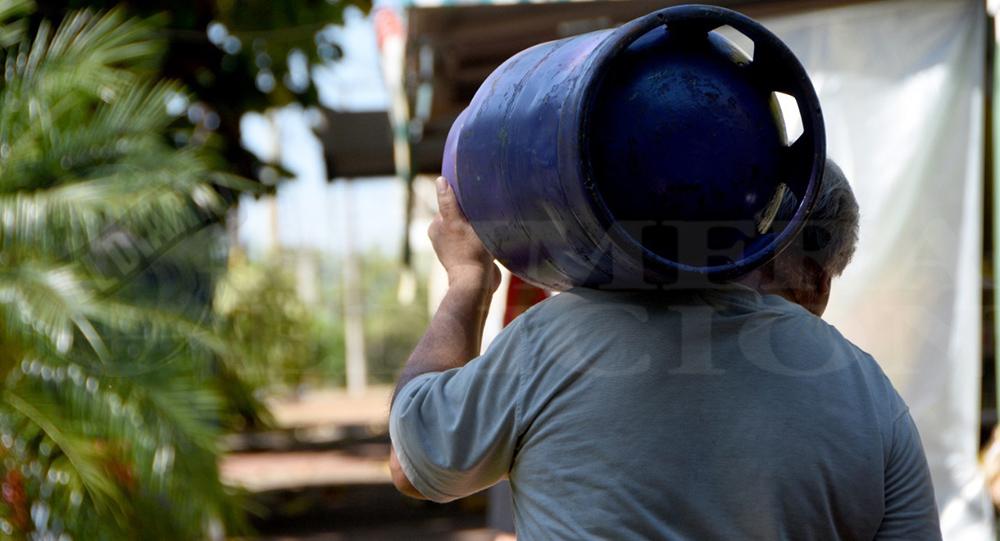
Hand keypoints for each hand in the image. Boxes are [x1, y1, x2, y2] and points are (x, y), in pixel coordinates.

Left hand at [429, 177, 500, 291]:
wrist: (478, 283)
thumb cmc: (468, 252)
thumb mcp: (457, 223)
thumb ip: (448, 203)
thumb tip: (440, 180)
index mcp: (436, 227)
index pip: (450, 204)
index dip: (462, 198)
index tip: (474, 196)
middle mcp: (444, 236)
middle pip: (461, 214)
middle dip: (472, 212)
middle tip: (485, 211)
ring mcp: (457, 247)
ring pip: (470, 226)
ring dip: (480, 224)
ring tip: (489, 225)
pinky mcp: (470, 256)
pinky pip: (477, 239)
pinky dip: (483, 237)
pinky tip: (491, 237)